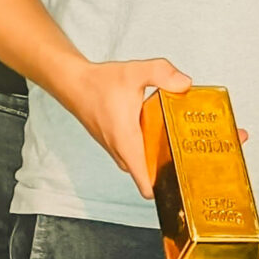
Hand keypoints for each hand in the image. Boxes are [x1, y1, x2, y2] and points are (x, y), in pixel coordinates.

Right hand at [61, 58, 190, 193]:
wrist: (72, 82)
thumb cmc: (100, 82)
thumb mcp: (136, 73)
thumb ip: (163, 74)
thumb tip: (185, 83)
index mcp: (127, 141)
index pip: (143, 179)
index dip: (162, 186)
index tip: (178, 182)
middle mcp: (118, 149)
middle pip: (144, 173)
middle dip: (162, 172)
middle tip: (182, 159)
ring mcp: (113, 146)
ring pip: (136, 163)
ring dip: (151, 159)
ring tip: (170, 145)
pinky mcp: (110, 140)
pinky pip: (129, 153)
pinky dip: (141, 149)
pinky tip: (152, 130)